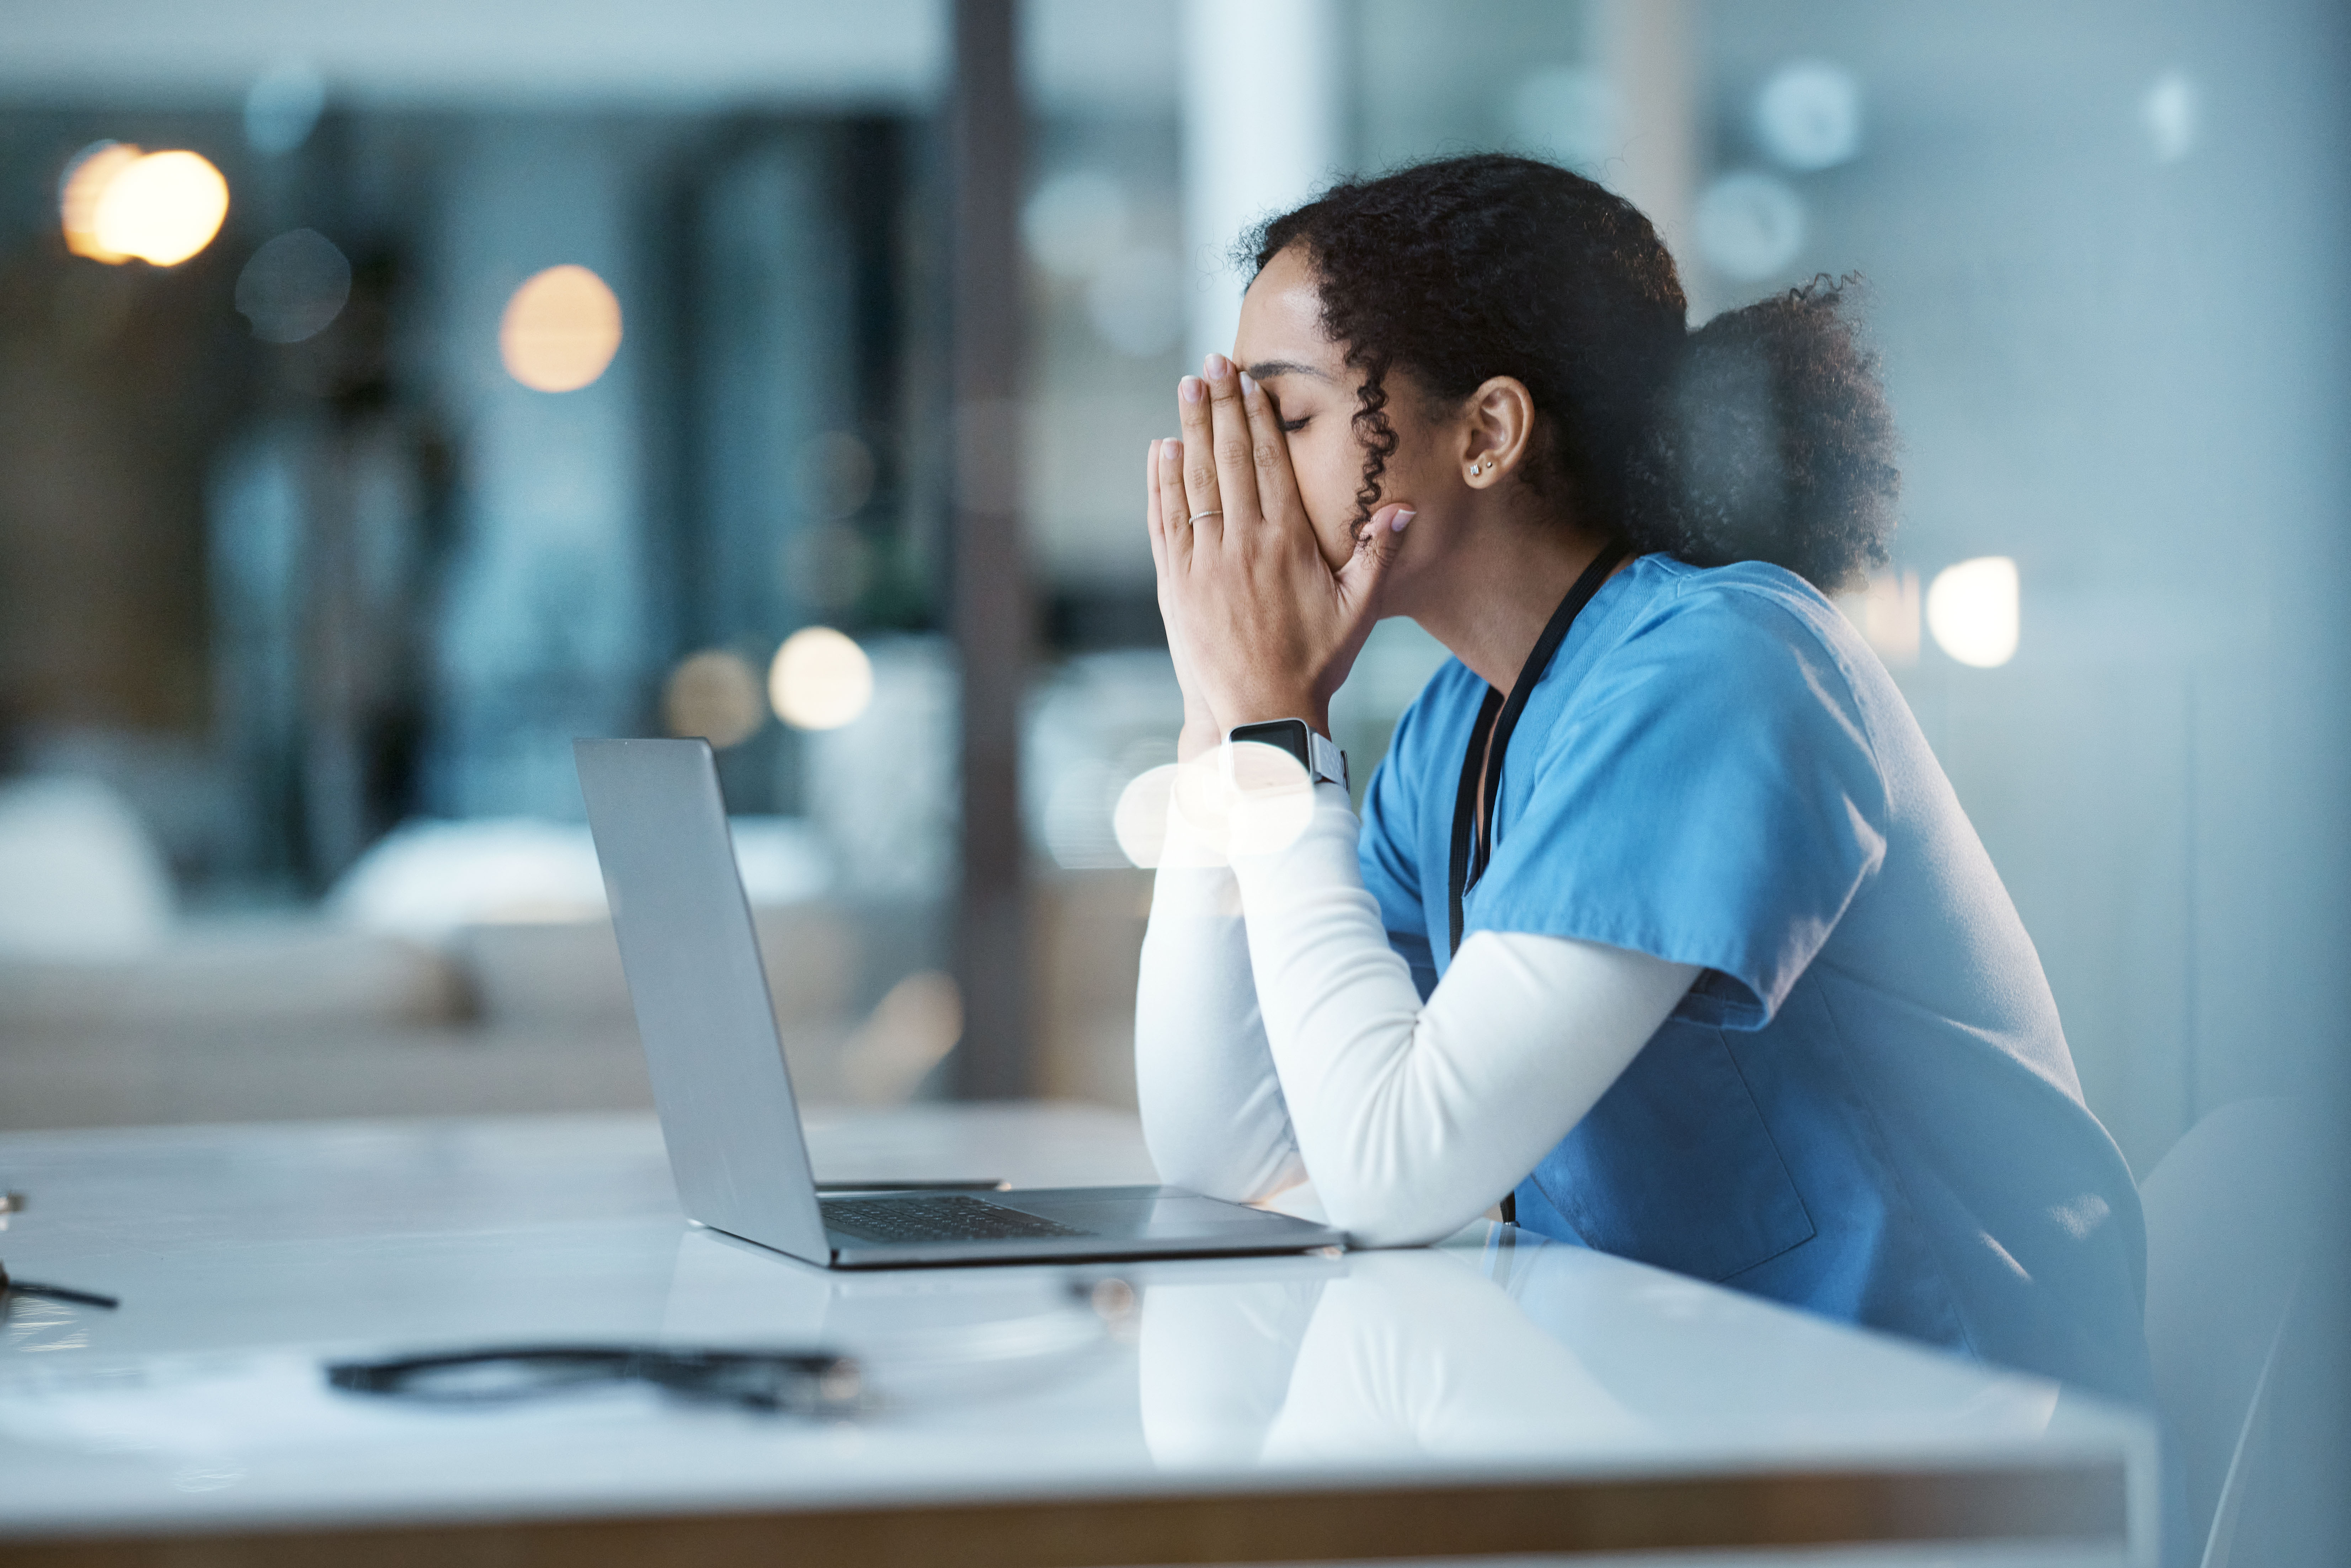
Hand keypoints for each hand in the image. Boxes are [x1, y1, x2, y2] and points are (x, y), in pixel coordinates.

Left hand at [1147, 354, 1406, 748]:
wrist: (1262, 714)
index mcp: (1288, 544)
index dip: (1257, 418)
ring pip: (1193, 483)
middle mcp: (1243, 545)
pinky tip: (1161, 450)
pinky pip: (1166, 522)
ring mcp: (1204, 563)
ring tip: (1186, 388)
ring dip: (1188, 431)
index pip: (1269, 464)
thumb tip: (1403, 509)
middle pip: (1228, 461)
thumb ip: (1378, 555)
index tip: (1249, 381)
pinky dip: (1162, 483)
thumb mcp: (1358, 611)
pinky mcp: (1177, 584)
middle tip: (1210, 363)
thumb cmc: (1315, 663)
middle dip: (1220, 407)